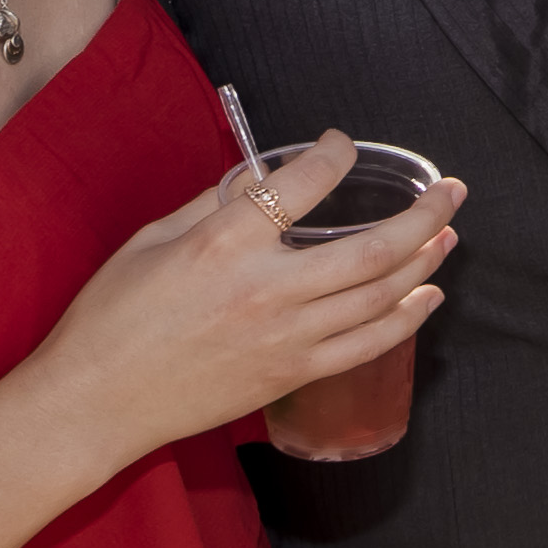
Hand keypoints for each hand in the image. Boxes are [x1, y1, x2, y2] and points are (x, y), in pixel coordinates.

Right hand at [27, 136, 459, 470]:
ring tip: (448, 235)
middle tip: (452, 191)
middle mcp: (266, 289)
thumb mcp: (150, 241)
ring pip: (380, 295)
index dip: (333, 157)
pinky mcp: (292, 373)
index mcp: (223, 245)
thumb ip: (210, 206)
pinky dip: (405, 318)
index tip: (343, 146)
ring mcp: (286, 336)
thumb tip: (257, 179)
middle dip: (423, 215)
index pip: (300, 185)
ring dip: (425, 262)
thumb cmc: (111, 320)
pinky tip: (426, 297)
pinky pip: (367, 344)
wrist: (96, 401)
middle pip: (370, 247)